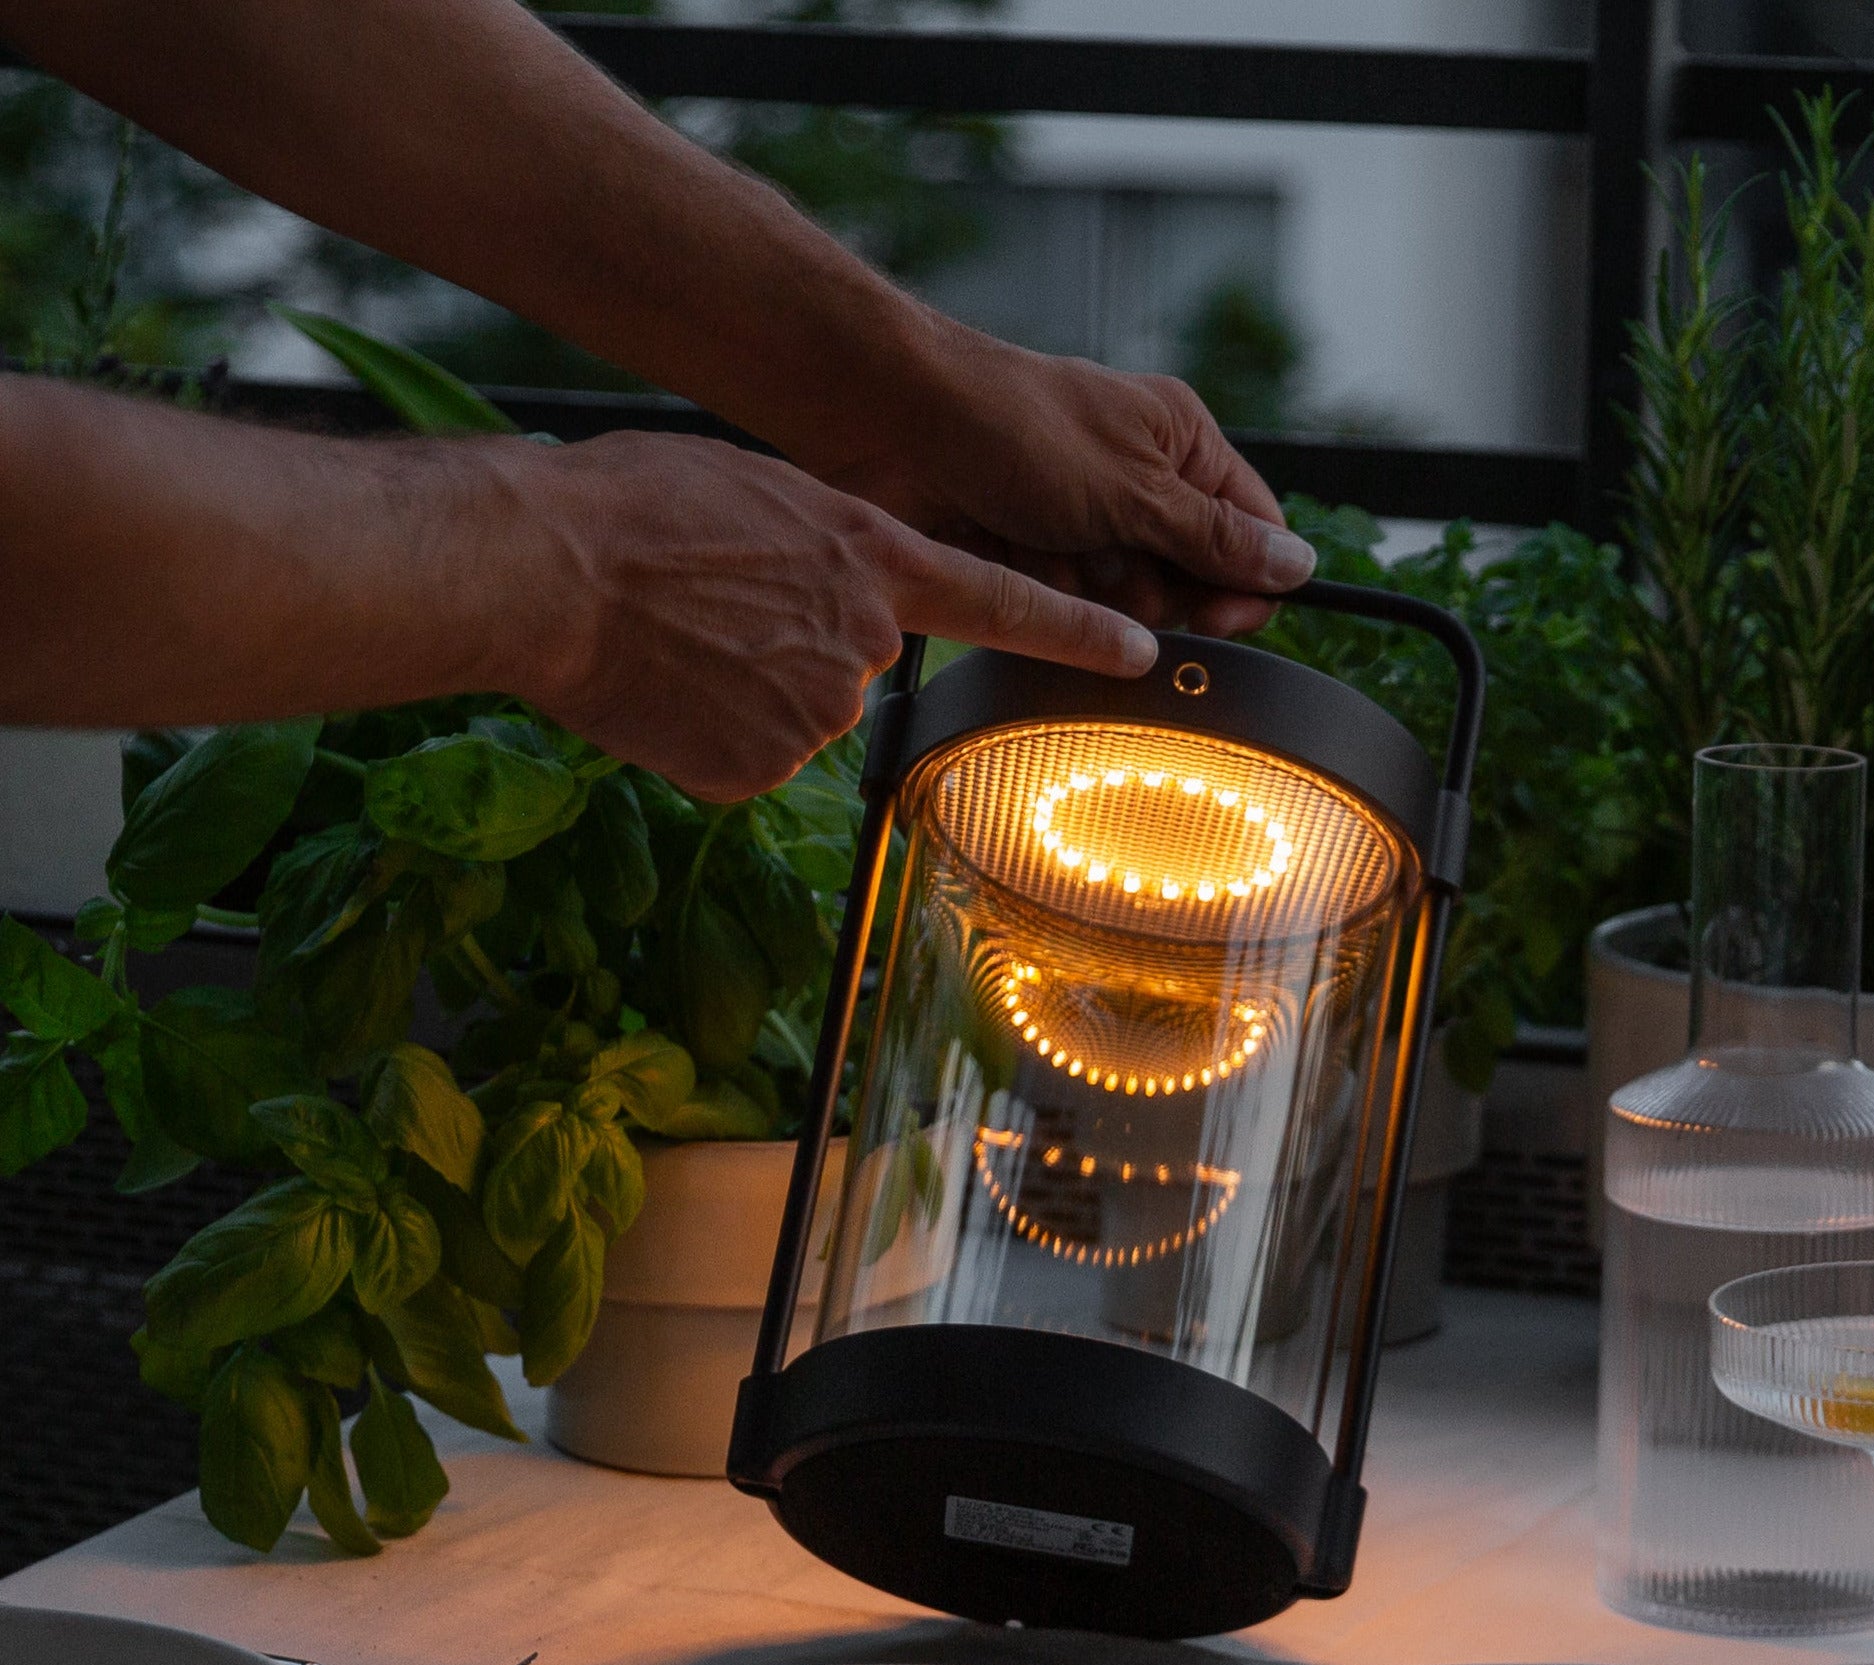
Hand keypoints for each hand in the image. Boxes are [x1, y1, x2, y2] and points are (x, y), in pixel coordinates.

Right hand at [507, 430, 1160, 801]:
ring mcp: (816, 716)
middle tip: (715, 613)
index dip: (1077, 632)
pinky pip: (747, 759)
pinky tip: (666, 692)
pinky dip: (711, 735)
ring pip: (796, 716)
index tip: (1139, 650)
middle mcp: (863, 646)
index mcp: (871, 562)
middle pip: (855, 666)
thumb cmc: (635, 510)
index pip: (1004, 603)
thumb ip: (818, 555)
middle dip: (795, 650)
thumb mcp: (757, 497)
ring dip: (746, 692)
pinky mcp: (757, 772)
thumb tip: (816, 607)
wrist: (548, 569)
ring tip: (679, 644)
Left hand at [812, 315, 1316, 638]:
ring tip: (1052, 548)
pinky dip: (1050, 597)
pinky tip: (1020, 562)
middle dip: (1155, 589)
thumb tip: (1294, 566)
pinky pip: (1070, 610)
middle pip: (1190, 579)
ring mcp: (1086, 522)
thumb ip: (1216, 537)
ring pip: (1127, 603)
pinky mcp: (1036, 557)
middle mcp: (1138, 483)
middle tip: (1115, 566)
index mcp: (1179, 444)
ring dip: (1095, 593)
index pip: (1251, 531)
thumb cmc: (1014, 426)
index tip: (1224, 617)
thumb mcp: (1135, 488)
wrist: (894, 426)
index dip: (1245, 583)